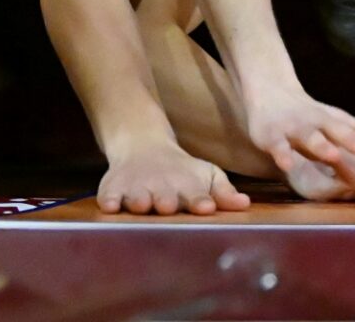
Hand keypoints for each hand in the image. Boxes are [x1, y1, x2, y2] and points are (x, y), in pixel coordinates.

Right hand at [98, 139, 250, 215]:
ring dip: (139, 201)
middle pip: (164, 198)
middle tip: (168, 205)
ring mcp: (137, 188)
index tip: (206, 207)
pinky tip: (111, 205)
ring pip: (137, 197)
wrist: (144, 146)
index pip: (196, 195)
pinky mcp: (113, 188)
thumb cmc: (182, 171)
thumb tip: (245, 204)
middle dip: (167, 202)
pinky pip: (109, 195)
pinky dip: (109, 200)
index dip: (200, 201)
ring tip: (141, 204)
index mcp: (187, 187)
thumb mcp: (206, 176)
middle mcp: (162, 188)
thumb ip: (224, 192)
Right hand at [245, 87, 354, 172]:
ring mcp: (294, 128)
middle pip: (335, 129)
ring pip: (309, 137)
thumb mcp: (333, 120)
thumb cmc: (309, 114)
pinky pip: (277, 147)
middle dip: (349, 138)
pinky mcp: (271, 136)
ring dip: (321, 146)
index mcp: (333, 120)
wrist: (269, 92)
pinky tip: (288, 165)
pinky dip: (283, 155)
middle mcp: (316, 122)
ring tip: (333, 155)